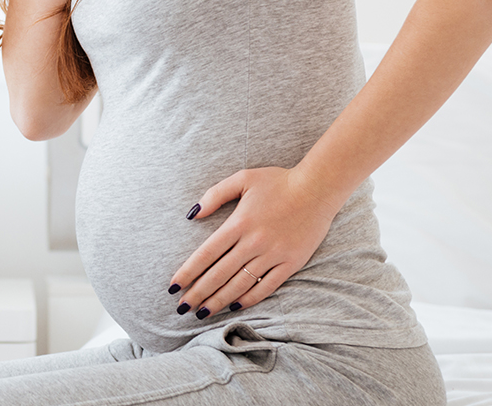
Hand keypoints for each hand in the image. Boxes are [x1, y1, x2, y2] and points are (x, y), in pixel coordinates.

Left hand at [167, 166, 343, 318]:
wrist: (318, 188)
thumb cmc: (278, 181)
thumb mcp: (242, 178)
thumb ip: (215, 195)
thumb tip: (193, 214)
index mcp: (238, 223)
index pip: (206, 254)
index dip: (188, 272)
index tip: (173, 287)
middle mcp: (253, 242)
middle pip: (219, 274)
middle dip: (198, 293)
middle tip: (182, 307)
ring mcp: (273, 255)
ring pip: (240, 284)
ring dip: (219, 300)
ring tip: (203, 313)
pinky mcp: (291, 263)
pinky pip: (267, 286)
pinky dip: (250, 298)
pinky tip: (235, 306)